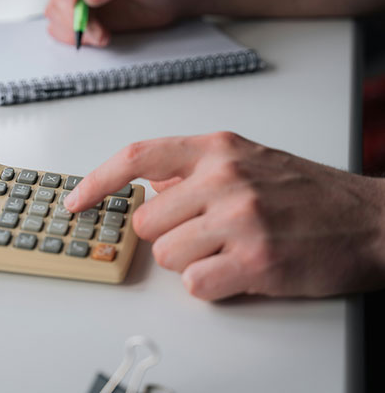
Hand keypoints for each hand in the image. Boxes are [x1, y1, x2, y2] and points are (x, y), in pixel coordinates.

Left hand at [64, 132, 384, 299]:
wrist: (368, 220)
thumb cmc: (304, 192)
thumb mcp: (246, 159)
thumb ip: (192, 169)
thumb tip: (146, 184)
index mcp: (216, 148)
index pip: (137, 156)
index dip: (98, 181)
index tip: (77, 202)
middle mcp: (225, 177)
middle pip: (147, 222)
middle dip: (168, 235)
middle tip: (205, 233)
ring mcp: (241, 218)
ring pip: (168, 256)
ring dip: (191, 262)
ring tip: (229, 250)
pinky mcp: (256, 261)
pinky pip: (195, 285)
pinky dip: (212, 285)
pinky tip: (240, 270)